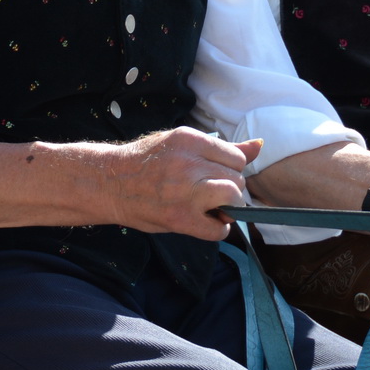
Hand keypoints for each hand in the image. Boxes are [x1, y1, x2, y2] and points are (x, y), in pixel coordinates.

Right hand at [97, 128, 262, 240]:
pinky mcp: (180, 218)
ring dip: (227, 206)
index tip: (217, 175)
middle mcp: (189, 163)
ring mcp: (185, 192)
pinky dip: (217, 228)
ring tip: (210, 206)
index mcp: (190, 140)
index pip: (236, 157)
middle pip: (237, 179)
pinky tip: (204, 221)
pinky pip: (219, 229)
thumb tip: (259, 146)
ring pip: (233, 198)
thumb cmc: (146, 161)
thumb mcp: (180, 143)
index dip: (230, 169)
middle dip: (230, 188)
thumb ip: (221, 148)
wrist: (110, 182)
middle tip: (211, 192)